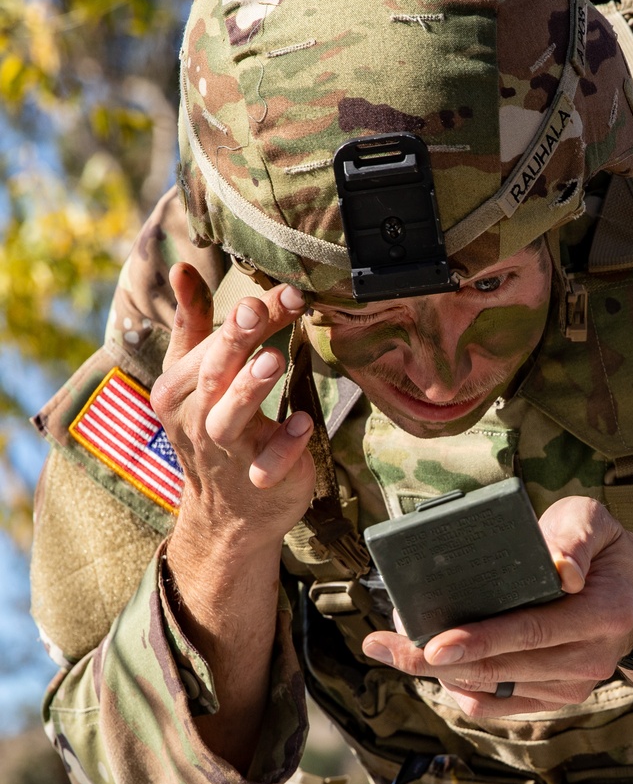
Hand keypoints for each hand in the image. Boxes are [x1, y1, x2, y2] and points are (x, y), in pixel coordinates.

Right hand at [150, 263, 316, 551]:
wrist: (226, 516)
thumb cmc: (213, 432)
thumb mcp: (195, 377)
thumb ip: (194, 324)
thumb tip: (181, 268)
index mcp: (177, 389)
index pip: (211, 344)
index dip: (243, 316)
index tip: (282, 290)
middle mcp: (196, 419)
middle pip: (215, 373)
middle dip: (239, 338)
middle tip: (261, 308)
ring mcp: (226, 454)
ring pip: (230, 419)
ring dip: (250, 389)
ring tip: (273, 360)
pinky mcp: (258, 481)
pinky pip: (268, 464)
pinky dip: (285, 444)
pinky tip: (303, 422)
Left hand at [361, 497, 632, 716]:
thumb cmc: (602, 551)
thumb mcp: (595, 521)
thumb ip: (576, 535)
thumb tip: (559, 568)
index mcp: (603, 613)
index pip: (534, 630)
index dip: (482, 639)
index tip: (433, 644)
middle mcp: (591, 658)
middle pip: (502, 667)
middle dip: (435, 661)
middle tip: (384, 645)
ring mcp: (574, 686)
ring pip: (492, 690)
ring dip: (439, 674)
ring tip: (396, 648)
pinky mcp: (556, 699)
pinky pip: (496, 706)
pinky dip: (460, 690)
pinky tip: (435, 668)